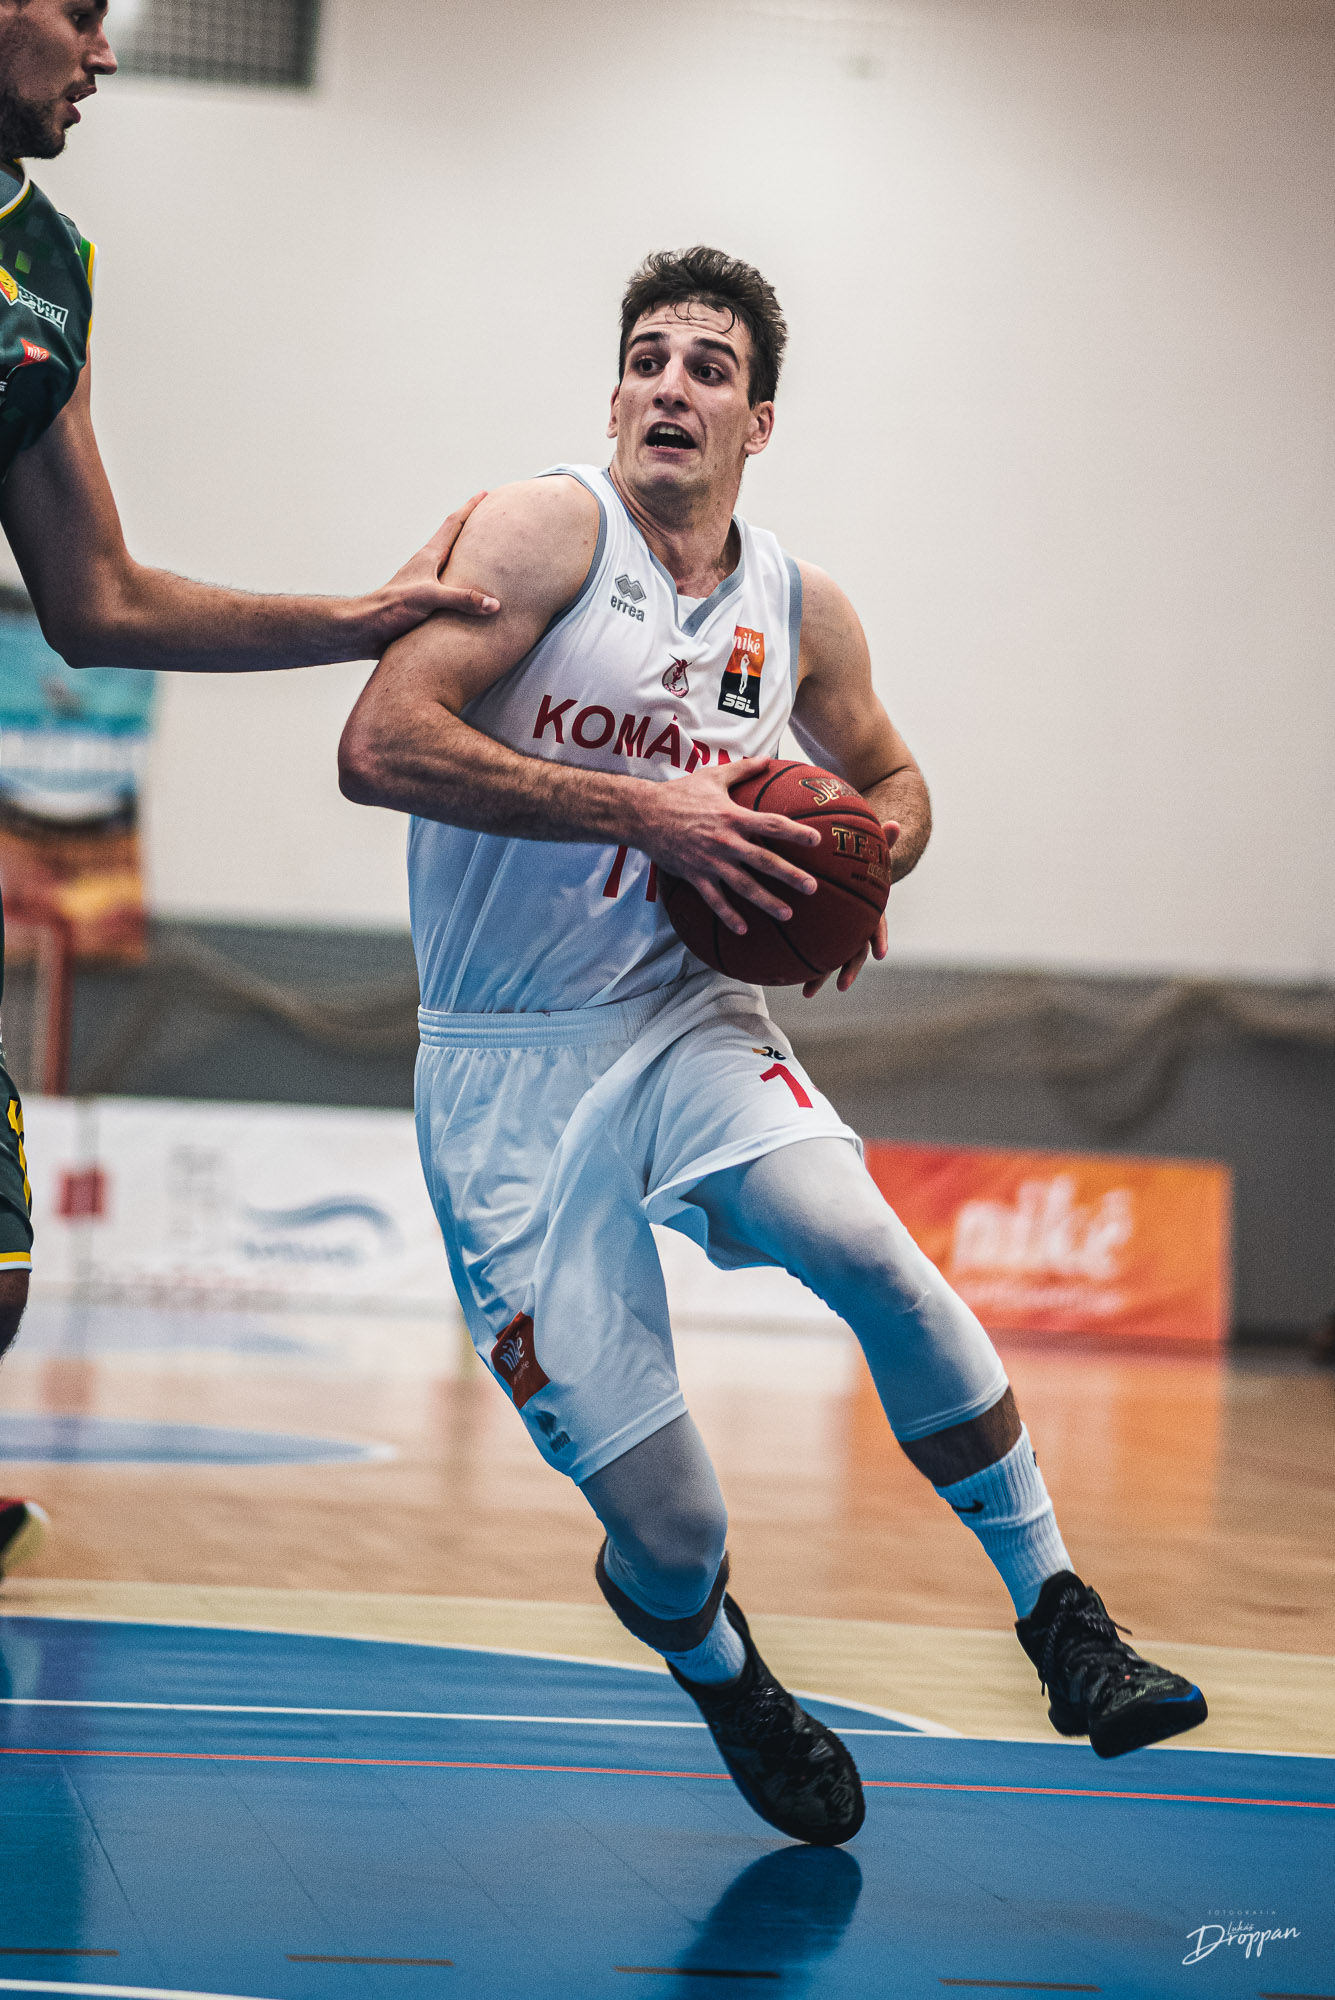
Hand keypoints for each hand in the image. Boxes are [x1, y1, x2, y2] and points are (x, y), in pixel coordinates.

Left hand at [367, 494, 501, 647]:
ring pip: (450, 558)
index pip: (453, 524)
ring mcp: (424, 580)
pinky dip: (461, 576)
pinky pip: (448, 580)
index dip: (470, 507)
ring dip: (465, 551)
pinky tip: (467, 587)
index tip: (485, 493)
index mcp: (429, 556)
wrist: (368, 626)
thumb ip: (462, 599)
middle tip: (488, 517)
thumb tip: (494, 603)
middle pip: (452, 537)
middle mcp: (427, 564)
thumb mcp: (430, 599)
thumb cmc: (393, 608)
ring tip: (483, 550)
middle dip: (470, 525)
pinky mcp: (422, 597)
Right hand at [637, 757, 821, 932]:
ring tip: (787, 913)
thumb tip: (767, 759)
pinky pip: (714, 900)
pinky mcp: (695, 875)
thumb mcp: (712, 776)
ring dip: (766, 901)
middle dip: (790, 875)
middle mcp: (726, 842)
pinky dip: (729, 915)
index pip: (771, 824)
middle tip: (812, 887)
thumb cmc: (680, 793)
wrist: (645, 814)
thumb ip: (742, 769)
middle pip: (764, 861)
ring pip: (744, 886)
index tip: (815, 840)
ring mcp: (710, 861)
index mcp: (733, 817)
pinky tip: (743, 929)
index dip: (795, 832)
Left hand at [802, 822, 899, 997]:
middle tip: (841, 987)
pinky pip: (805, 949)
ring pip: (827, 958)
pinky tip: (777, 976)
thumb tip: (896, 823)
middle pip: (853, 951)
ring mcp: (834, 933)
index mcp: (867, 910)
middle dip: (848, 970)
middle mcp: (853, 926)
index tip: (882, 955)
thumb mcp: (867, 849)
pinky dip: (793, 962)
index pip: (877, 926)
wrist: (844, 872)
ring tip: (805, 993)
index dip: (880, 940)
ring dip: (818, 977)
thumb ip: (880, 840)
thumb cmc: (856, 860)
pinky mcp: (815, 934)